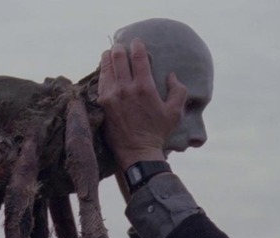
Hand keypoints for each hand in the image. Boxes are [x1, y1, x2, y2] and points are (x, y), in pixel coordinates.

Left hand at [98, 38, 187, 170]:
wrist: (137, 152)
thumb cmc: (158, 133)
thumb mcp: (175, 113)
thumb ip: (179, 91)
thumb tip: (171, 75)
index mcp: (145, 87)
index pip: (138, 56)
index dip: (137, 45)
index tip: (137, 42)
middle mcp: (126, 88)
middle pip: (118, 56)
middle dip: (120, 48)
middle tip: (122, 47)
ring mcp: (111, 95)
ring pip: (106, 66)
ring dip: (109, 57)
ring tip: (111, 55)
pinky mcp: (102, 103)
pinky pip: (100, 80)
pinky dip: (103, 72)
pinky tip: (107, 71)